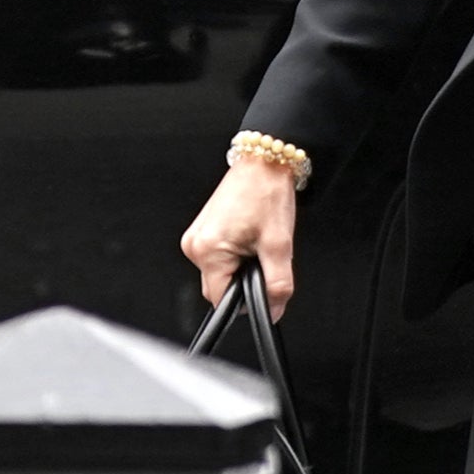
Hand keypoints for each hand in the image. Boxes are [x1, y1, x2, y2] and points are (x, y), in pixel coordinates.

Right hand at [180, 157, 299, 314]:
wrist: (264, 163)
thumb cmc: (267, 193)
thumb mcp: (279, 245)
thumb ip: (277, 284)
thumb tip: (273, 310)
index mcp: (208, 250)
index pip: (221, 301)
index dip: (246, 300)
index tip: (262, 284)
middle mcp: (194, 245)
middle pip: (218, 288)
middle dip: (243, 281)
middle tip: (262, 256)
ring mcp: (195, 237)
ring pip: (219, 273)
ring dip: (239, 268)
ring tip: (255, 241)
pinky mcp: (201, 232)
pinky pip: (217, 258)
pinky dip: (234, 256)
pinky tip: (247, 237)